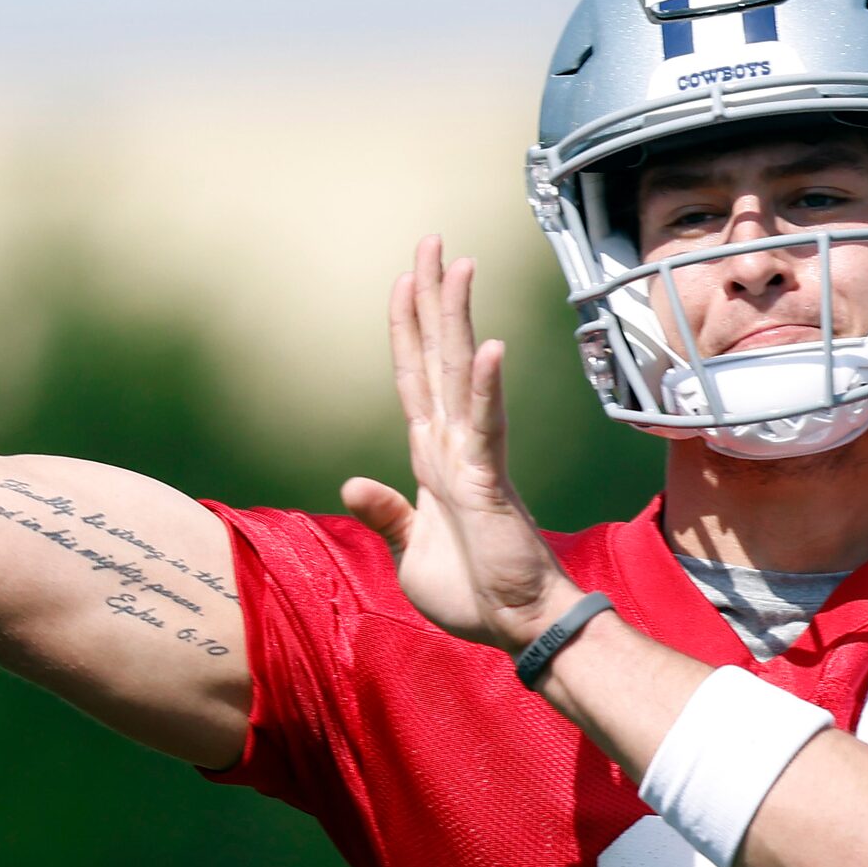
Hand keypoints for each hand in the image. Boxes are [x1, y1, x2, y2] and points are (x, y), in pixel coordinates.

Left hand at [341, 238, 580, 652]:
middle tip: (432, 241)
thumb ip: (386, 514)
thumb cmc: (475, 591)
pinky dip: (485, 388)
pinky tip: (489, 348)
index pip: (415, 378)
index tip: (404, 280)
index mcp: (434, 458)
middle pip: (437, 356)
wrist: (516, 626)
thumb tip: (350, 483)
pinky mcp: (488, 485)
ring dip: (456, 320)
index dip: (407, 328)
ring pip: (460, 374)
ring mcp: (473, 459)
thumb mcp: (409, 552)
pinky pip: (485, 428)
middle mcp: (454, 445)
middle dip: (432, 297)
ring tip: (457, 265)